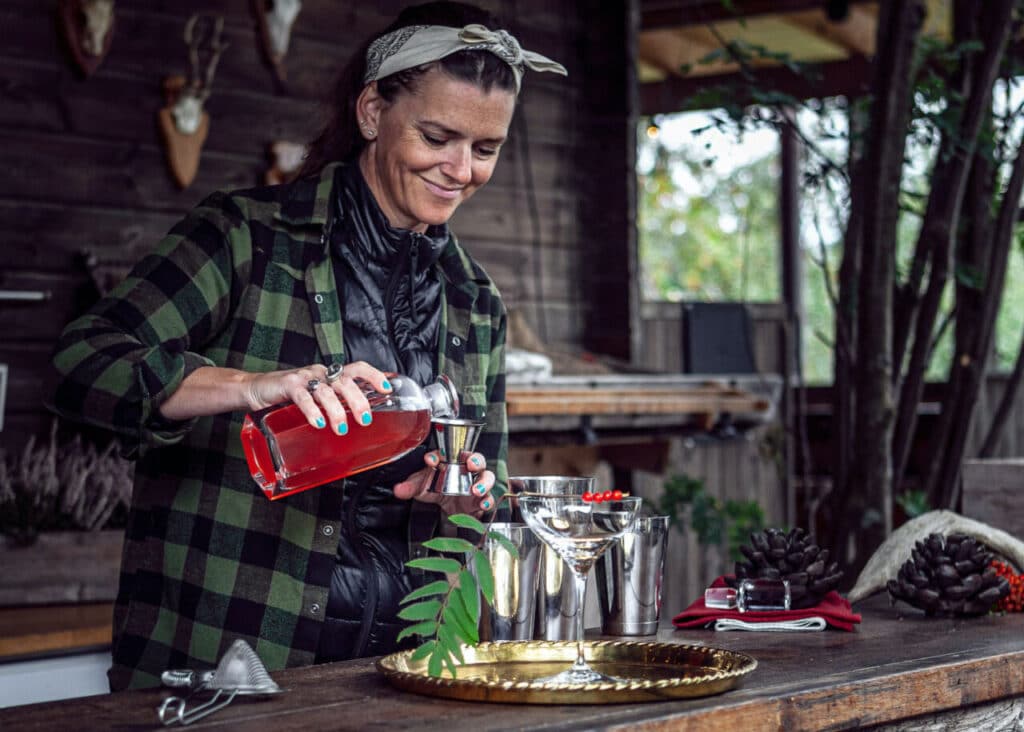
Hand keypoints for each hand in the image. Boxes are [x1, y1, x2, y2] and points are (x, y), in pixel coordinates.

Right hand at [242, 361, 391, 433]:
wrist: (257, 389)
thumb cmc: (291, 395)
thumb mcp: (318, 398)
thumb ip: (336, 404)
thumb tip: (359, 422)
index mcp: (331, 375)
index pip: (358, 368)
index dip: (374, 376)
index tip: (387, 388)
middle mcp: (321, 373)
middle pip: (345, 382)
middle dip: (359, 400)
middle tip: (365, 419)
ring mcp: (305, 377)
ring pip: (327, 391)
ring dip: (337, 410)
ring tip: (341, 428)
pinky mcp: (288, 385)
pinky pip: (303, 397)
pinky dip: (312, 410)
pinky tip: (318, 422)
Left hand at [393, 451, 494, 515]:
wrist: (449, 508)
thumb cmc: (437, 488)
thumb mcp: (421, 487)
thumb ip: (410, 487)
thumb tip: (398, 490)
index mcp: (451, 460)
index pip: (447, 452)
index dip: (438, 454)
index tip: (429, 460)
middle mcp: (466, 469)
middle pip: (477, 458)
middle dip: (475, 459)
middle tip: (470, 464)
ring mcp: (476, 483)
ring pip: (487, 477)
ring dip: (484, 482)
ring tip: (476, 489)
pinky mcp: (482, 499)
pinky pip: (489, 498)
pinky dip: (488, 501)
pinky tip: (483, 505)